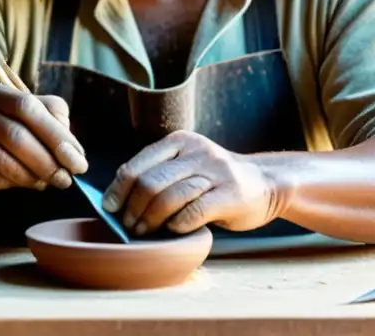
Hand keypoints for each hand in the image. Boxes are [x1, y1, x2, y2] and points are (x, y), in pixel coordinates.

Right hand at [0, 82, 88, 197]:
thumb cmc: (0, 138)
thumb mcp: (26, 122)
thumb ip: (51, 123)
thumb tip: (73, 151)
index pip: (30, 106)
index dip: (58, 134)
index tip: (79, 159)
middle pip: (19, 133)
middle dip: (50, 158)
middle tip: (68, 177)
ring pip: (9, 158)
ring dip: (37, 174)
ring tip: (52, 181)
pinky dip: (20, 182)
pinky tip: (31, 183)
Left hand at [101, 131, 272, 235]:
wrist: (264, 183)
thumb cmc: (214, 180)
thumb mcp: (187, 165)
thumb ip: (159, 174)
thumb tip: (117, 199)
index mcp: (180, 141)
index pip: (138, 164)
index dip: (119, 188)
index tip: (109, 208)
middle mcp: (196, 151)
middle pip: (151, 183)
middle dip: (133, 208)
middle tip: (128, 226)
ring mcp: (215, 171)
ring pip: (170, 198)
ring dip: (151, 220)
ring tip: (143, 232)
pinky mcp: (230, 194)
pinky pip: (194, 212)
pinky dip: (177, 225)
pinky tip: (173, 230)